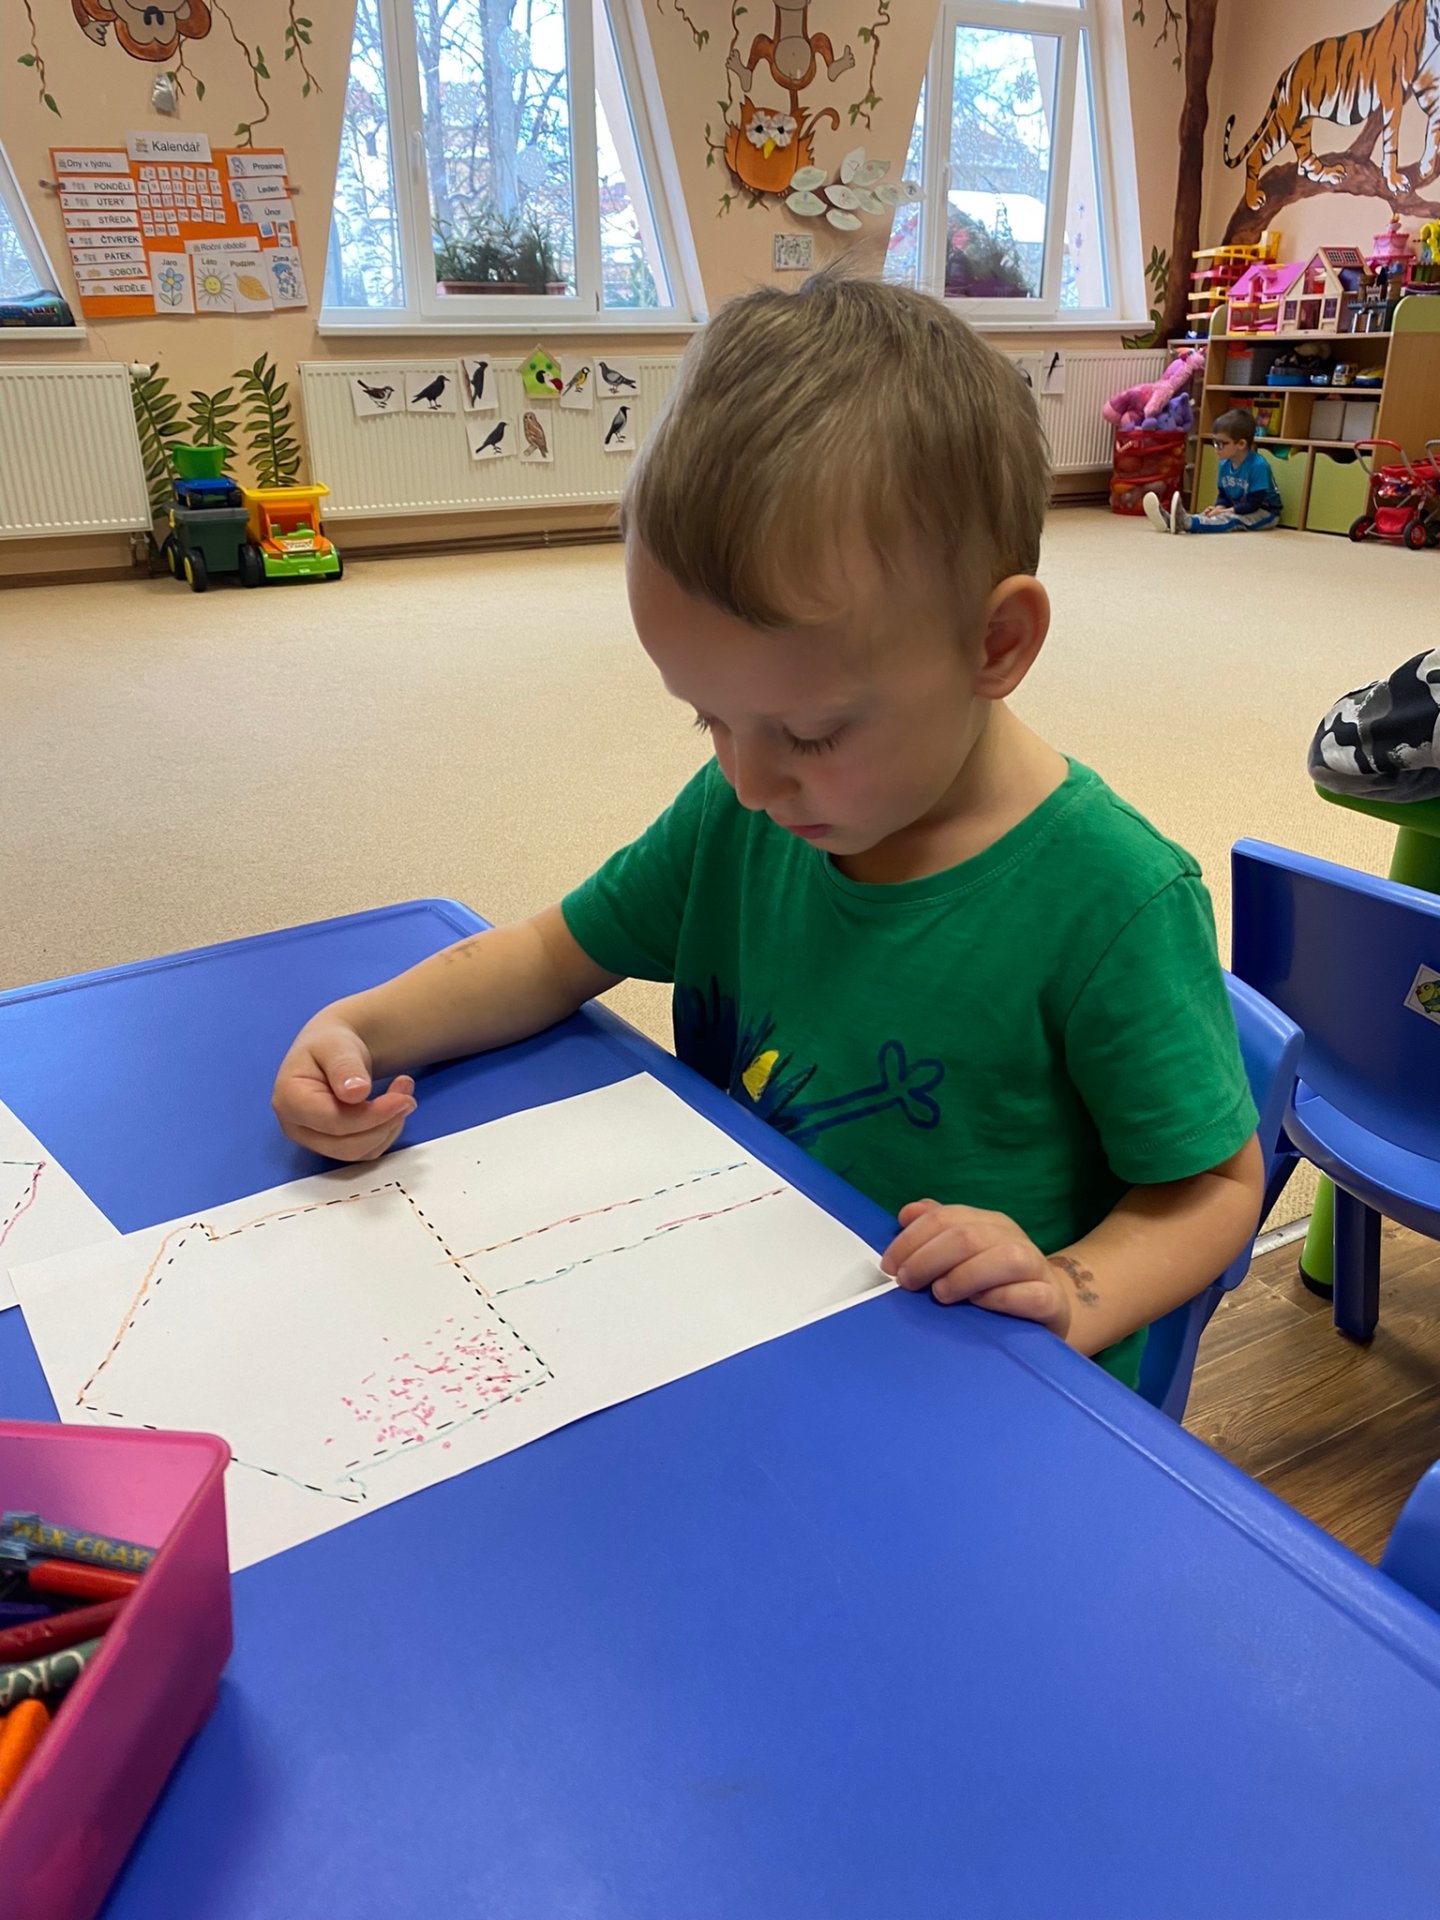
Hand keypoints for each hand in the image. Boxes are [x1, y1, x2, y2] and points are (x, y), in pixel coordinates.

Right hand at [272, 1019, 416, 1161]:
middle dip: (384, 1122)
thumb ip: (344, 1067)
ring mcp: (314, 1140)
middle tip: (407, 1090)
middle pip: (347, 1145)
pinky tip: (392, 1106)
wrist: (333, 1052)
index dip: (371, 1115)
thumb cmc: (330, 1045)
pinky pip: (366, 1151)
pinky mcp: (333, 1146)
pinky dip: (386, 1131)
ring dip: (389, 1126)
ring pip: (360, 1152)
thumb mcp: (337, 1045)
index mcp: (290, 1100)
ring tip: (402, 1090)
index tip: (402, 1098)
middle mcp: (296, 1127)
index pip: (333, 1122)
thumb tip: (356, 1093)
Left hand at [881, 1199, 1071, 1339]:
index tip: (889, 1265)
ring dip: (965, 1275)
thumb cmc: (997, 1280)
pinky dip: (1002, 1297)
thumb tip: (907, 1213)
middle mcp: (1013, 1239)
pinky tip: (979, 1304)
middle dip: (928, 1258)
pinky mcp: (1051, 1300)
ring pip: (1006, 1259)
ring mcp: (1036, 1268)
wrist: (1051, 1306)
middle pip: (968, 1237)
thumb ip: (937, 1230)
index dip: (911, 1239)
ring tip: (940, 1294)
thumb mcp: (966, 1251)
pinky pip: (1031, 1295)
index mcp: (989, 1223)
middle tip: (907, 1282)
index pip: (945, 1218)